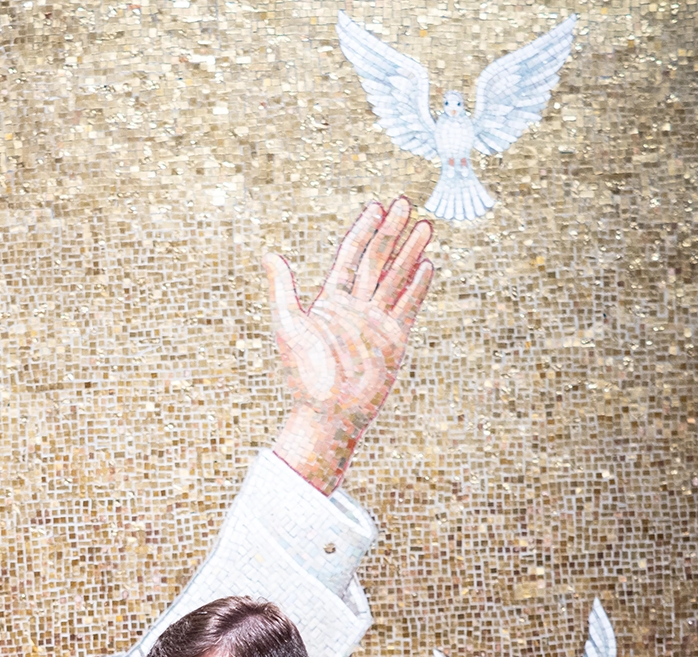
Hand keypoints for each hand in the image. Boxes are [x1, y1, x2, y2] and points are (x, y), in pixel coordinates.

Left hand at [266, 197, 433, 494]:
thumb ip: (282, 288)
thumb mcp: (288, 325)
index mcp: (329, 300)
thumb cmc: (304, 374)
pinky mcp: (395, 339)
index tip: (376, 207)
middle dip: (392, 232)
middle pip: (377, 261)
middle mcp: (355, 308)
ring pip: (397, 278)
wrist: (329, 413)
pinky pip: (409, 306)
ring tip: (425, 226)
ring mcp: (377, 322)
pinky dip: (419, 286)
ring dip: (411, 252)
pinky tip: (428, 264)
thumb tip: (269, 254)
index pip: (350, 256)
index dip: (363, 231)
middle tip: (406, 202)